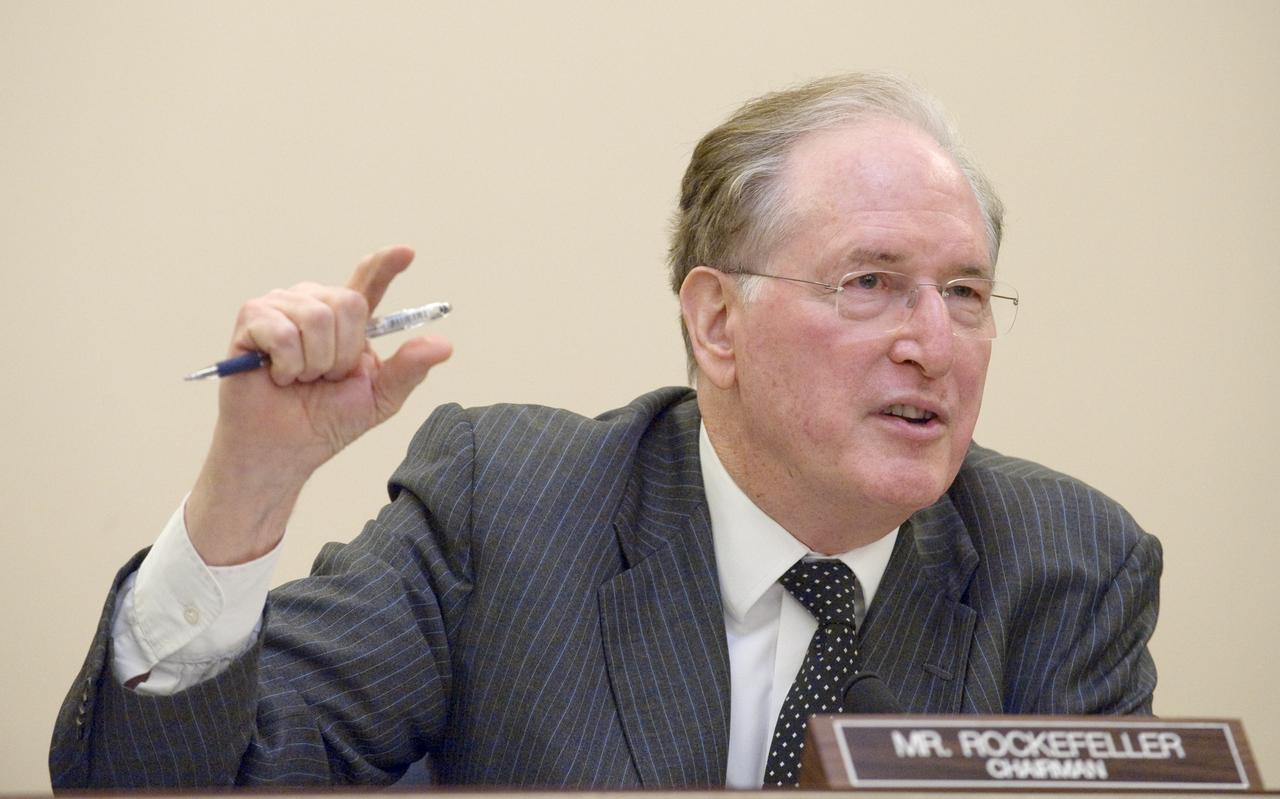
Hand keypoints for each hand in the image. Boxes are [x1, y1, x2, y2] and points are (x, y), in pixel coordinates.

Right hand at [186, 247, 452, 564]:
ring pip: (316, 318)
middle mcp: (314, 304)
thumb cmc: (325, 421)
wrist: (283, 448)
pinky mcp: (252, 318)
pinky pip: (283, 332)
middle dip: (343, 352)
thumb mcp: (379, 397)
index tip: (406, 253)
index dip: (386, 266)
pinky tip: (276, 375)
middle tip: (324, 377)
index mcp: (346, 321)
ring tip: (299, 377)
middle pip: (348, 303)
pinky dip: (287, 364)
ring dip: (314, 363)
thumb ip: (409, 368)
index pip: (368, 283)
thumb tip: (444, 344)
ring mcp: (281, 307)